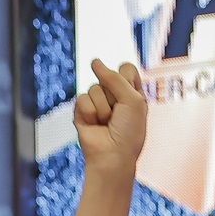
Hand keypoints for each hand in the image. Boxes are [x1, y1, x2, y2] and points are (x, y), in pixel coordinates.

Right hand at [72, 60, 147, 179]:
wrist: (113, 153)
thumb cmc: (129, 130)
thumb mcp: (132, 100)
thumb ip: (115, 78)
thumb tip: (94, 61)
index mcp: (133, 91)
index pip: (126, 68)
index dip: (126, 78)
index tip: (131, 95)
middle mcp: (114, 95)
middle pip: (108, 76)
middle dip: (115, 95)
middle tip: (119, 113)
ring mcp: (97, 102)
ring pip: (94, 88)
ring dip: (103, 107)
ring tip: (107, 121)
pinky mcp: (81, 110)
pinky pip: (81, 98)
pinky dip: (90, 112)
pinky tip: (95, 124)